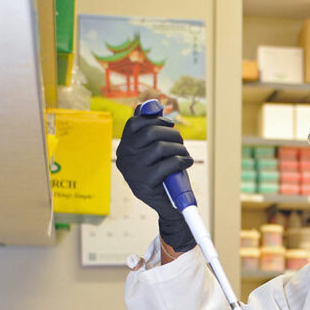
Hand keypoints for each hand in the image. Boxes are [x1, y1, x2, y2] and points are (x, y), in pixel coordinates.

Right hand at [116, 108, 194, 251]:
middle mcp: (123, 158)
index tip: (170, 125)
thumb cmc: (165, 173)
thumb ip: (150, 129)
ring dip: (179, 148)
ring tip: (185, 155)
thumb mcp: (156, 150)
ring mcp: (132, 172)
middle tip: (181, 143)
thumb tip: (149, 105)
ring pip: (160, 147)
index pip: (135, 123)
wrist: (169, 205)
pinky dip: (181, 161)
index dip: (156, 120)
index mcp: (124, 147)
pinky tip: (187, 163)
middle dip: (172, 134)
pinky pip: (167, 164)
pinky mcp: (143, 184)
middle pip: (150, 132)